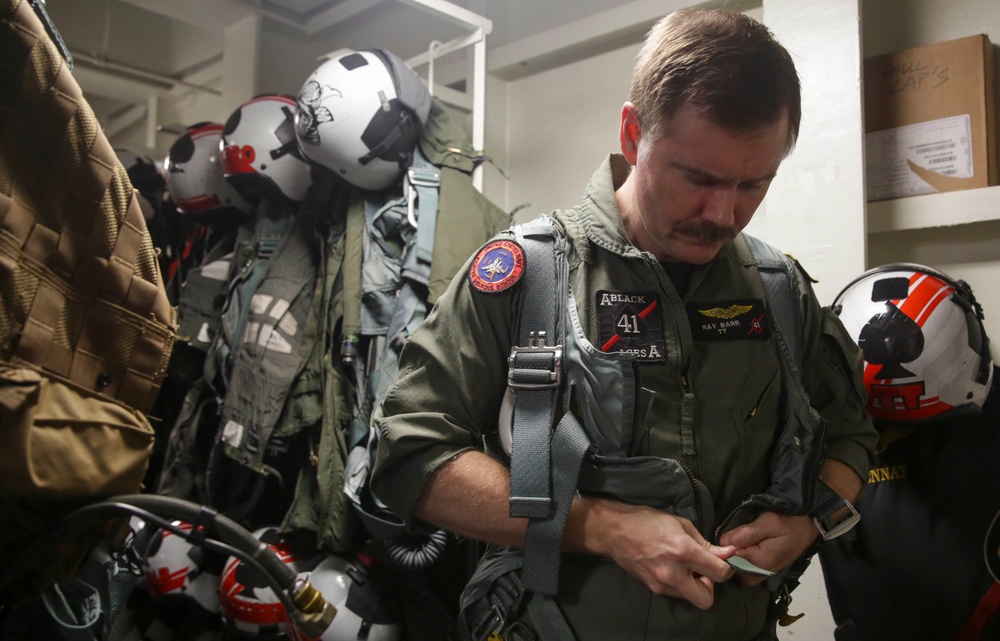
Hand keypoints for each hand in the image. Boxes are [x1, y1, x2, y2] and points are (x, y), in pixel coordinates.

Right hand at [595, 501, 736, 609]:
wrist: (614, 532)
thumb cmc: (647, 521)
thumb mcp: (680, 524)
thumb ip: (705, 543)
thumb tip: (727, 554)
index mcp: (682, 551)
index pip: (718, 572)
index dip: (727, 567)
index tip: (724, 560)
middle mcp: (673, 572)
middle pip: (706, 599)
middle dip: (711, 586)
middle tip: (704, 570)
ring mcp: (661, 584)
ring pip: (691, 597)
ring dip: (694, 585)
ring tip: (686, 566)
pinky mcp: (653, 588)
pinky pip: (676, 593)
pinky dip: (681, 584)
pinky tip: (673, 567)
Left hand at [717, 512, 817, 585]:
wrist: (809, 525)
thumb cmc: (789, 521)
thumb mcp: (769, 522)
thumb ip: (747, 533)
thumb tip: (724, 542)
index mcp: (760, 562)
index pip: (729, 561)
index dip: (721, 549)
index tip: (717, 537)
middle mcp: (760, 572)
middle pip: (732, 569)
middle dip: (726, 554)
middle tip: (729, 536)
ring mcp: (763, 573)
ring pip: (738, 570)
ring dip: (734, 556)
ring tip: (735, 538)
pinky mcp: (764, 570)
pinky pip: (746, 569)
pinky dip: (741, 559)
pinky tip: (742, 545)